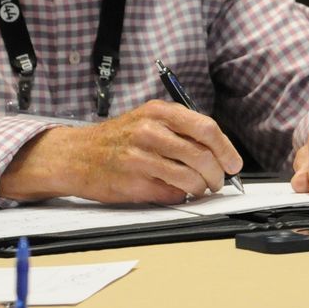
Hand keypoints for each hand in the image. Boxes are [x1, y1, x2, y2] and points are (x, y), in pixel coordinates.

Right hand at [0, 102, 242, 203]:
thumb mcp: (148, 119)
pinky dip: (180, 195)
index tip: (234, 164)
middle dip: (218, 173)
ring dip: (202, 187)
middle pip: (203, 156)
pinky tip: (174, 191)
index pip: (207, 129)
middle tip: (219, 181)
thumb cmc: (117, 138)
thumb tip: (219, 152)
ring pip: (190, 178)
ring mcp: (140, 158)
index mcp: (159, 112)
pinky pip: (171, 193)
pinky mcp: (133, 182)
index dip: (226, 149)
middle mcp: (150, 132)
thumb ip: (181, 129)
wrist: (75, 155)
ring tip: (199, 188)